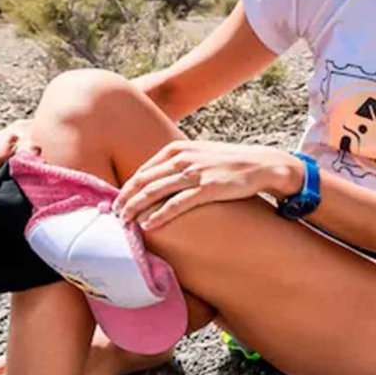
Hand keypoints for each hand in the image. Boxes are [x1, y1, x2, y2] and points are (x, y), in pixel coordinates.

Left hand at [114, 140, 297, 230]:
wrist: (262, 165)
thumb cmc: (228, 164)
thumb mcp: (199, 156)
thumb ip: (177, 165)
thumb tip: (157, 181)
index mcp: (176, 149)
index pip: (143, 171)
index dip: (126, 189)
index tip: (116, 204)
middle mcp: (182, 158)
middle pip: (143, 181)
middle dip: (125, 199)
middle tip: (113, 216)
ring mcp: (195, 172)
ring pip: (154, 192)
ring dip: (135, 208)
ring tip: (124, 222)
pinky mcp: (208, 188)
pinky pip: (176, 204)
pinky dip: (159, 215)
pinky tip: (147, 225)